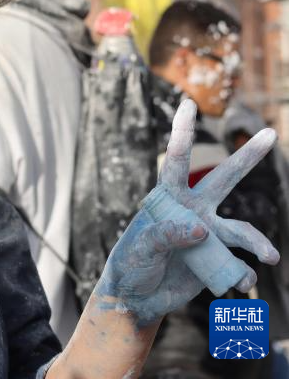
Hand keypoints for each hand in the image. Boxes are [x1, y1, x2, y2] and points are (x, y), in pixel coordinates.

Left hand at [95, 99, 279, 325]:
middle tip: (269, 134)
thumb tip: (199, 229)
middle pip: (224, 179)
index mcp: (168, 200)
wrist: (138, 298)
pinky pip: (240, 265)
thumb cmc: (132, 265)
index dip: (183, 133)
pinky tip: (237, 285)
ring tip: (269, 257)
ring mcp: (208, 235)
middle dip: (247, 158)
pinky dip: (243, 276)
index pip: (175, 160)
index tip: (187, 104)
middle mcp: (193, 211)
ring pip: (242, 231)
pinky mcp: (217, 260)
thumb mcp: (140, 249)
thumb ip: (165, 236)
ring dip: (258, 244)